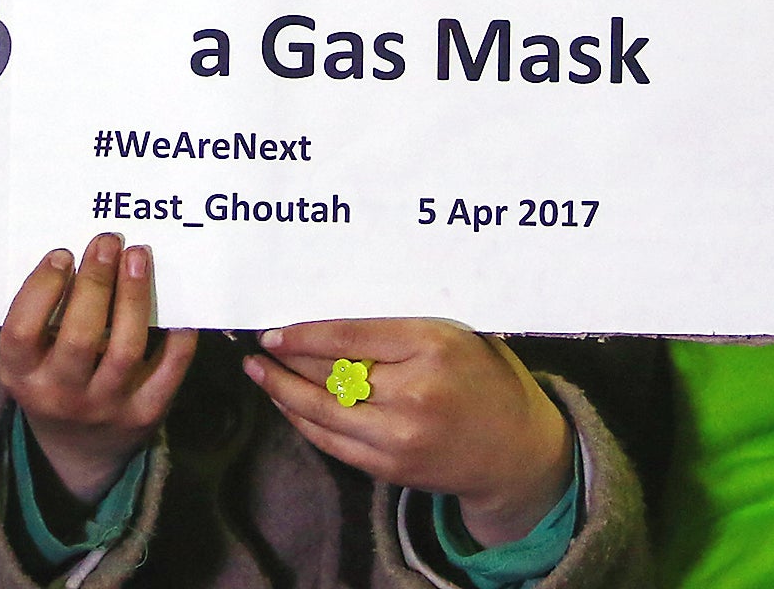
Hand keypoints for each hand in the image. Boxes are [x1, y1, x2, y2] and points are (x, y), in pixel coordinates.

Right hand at [0, 234, 196, 501]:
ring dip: (134, 295)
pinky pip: (169, 368)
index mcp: (21, 375)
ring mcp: (105, 407)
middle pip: (80, 335)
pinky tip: (176, 301)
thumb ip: (43, 315)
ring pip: (125, 348)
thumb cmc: (52, 379)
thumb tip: (83, 252)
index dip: (42, 288)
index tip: (63, 254)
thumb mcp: (29, 358)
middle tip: (108, 241)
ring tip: (138, 256)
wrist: (78, 450)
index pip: (22, 331)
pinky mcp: (145, 413)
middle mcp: (60, 395)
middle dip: (96, 281)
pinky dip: (177, 333)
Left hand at [244, 318, 572, 545]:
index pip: (348, 337)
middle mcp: (413, 392)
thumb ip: (405, 324)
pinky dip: (304, 421)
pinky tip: (286, 404)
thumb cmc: (487, 378)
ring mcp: (399, 436)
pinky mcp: (390, 467)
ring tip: (258, 373)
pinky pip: (333, 442)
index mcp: (431, 346)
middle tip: (257, 345)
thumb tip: (336, 305)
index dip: (303, 334)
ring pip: (322, 411)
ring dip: (282, 391)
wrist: (516, 452)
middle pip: (329, 372)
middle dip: (286, 359)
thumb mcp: (457, 333)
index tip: (275, 329)